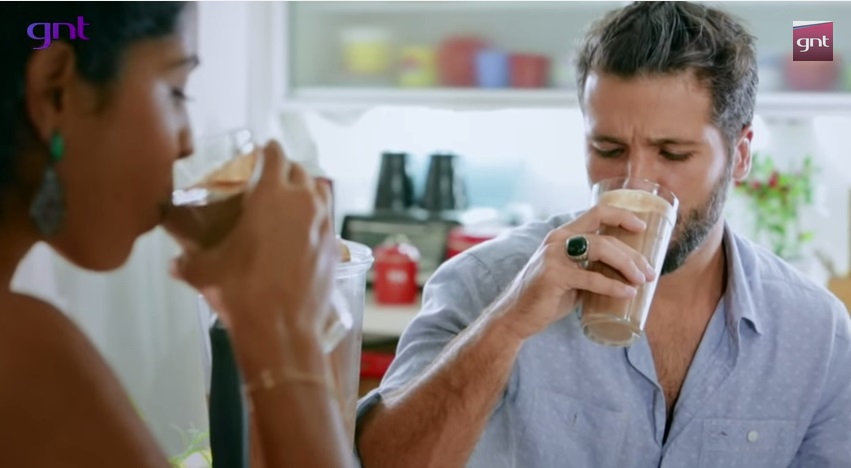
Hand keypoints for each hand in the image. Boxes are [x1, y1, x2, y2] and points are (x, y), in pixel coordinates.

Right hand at [171, 140, 338, 344]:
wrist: (282, 329)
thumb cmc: (241, 291)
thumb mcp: (207, 273)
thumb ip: (188, 262)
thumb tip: (173, 263)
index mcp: (273, 194)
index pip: (276, 155)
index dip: (268, 150)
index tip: (262, 151)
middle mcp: (304, 202)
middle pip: (300, 171)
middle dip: (286, 170)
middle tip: (271, 180)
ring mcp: (324, 224)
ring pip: (320, 191)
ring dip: (307, 190)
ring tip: (291, 201)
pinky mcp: (335, 247)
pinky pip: (327, 220)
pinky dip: (317, 218)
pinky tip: (303, 233)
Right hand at [487, 205, 656, 342]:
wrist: (516, 316)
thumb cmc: (546, 296)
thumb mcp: (571, 275)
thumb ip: (590, 268)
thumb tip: (627, 272)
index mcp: (563, 235)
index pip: (597, 212)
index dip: (622, 215)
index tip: (642, 228)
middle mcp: (558, 239)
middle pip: (605, 237)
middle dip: (633, 254)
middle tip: (650, 272)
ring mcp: (554, 256)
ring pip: (601, 250)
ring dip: (627, 265)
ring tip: (642, 280)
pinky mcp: (553, 276)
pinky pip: (591, 278)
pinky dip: (613, 285)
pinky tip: (627, 293)